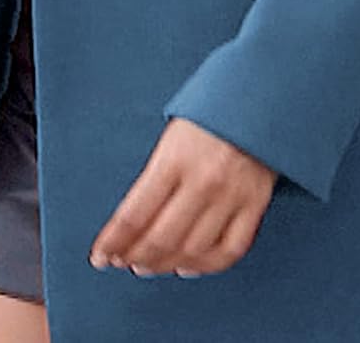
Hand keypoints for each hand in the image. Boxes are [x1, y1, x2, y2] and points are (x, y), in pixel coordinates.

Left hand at [89, 116, 277, 278]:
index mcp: (174, 158)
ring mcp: (231, 195)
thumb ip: (156, 174)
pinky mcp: (255, 204)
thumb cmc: (210, 110)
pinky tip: (189, 265)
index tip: (100, 255)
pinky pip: (230, 249)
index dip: (112, 242)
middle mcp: (202, 181)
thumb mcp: (172, 133)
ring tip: (150, 265)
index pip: (133, 215)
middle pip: (160, 239)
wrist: (259, 92)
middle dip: (135, 257)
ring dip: (165, 265)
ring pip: (192, 250)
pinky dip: (207, 266)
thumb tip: (132, 220)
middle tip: (123, 262)